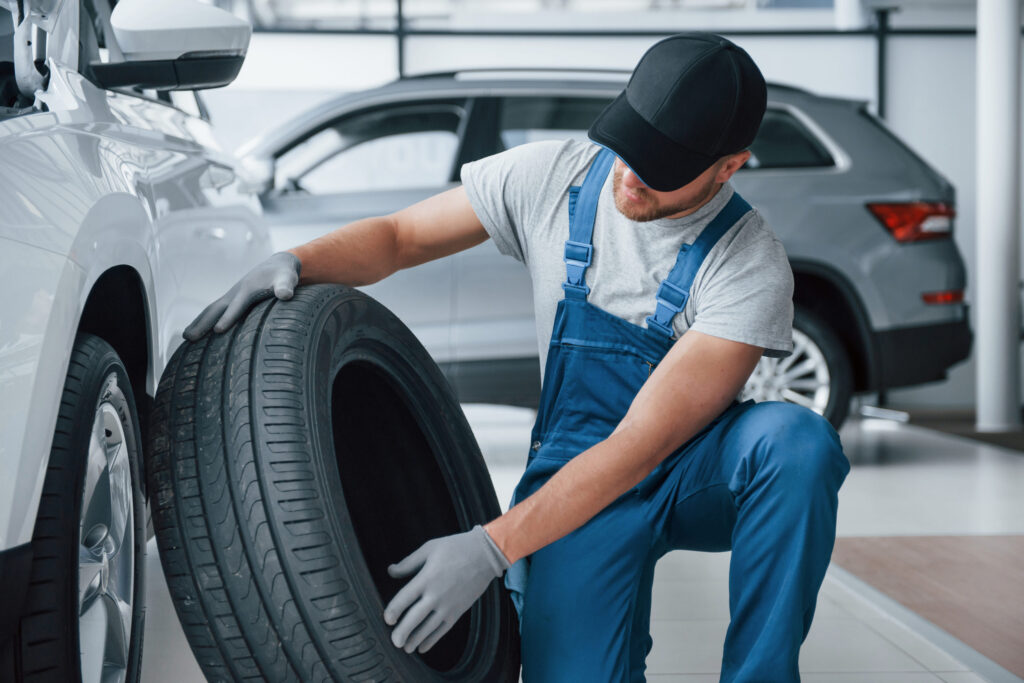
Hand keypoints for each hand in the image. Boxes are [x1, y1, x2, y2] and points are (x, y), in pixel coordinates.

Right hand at [183, 251, 300, 340]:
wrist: (276, 265)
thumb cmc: (283, 275)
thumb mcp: (287, 279)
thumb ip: (286, 286)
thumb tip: (286, 295)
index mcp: (248, 289)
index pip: (237, 306)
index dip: (228, 318)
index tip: (218, 330)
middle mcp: (235, 293)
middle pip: (216, 309)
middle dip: (203, 323)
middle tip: (189, 337)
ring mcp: (231, 296)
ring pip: (212, 310)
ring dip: (199, 322)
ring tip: (186, 337)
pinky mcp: (231, 300)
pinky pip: (215, 311)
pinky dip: (204, 320)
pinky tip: (198, 332)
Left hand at [383, 525, 509, 653]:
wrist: (485, 555)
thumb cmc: (457, 548)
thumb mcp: (429, 548)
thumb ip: (409, 562)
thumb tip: (391, 571)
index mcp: (426, 578)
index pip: (404, 599)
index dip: (393, 611)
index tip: (387, 619)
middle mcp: (436, 595)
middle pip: (414, 618)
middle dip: (401, 633)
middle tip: (394, 641)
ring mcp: (448, 605)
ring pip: (428, 628)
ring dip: (415, 640)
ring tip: (405, 648)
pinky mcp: (458, 611)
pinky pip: (443, 630)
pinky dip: (432, 640)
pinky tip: (423, 647)